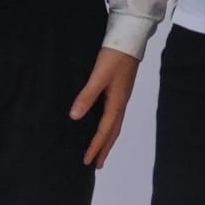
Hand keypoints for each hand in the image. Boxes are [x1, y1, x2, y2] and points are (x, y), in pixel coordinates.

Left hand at [70, 47, 138, 167]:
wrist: (129, 39)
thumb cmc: (114, 57)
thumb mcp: (99, 76)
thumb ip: (87, 95)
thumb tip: (74, 117)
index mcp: (117, 102)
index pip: (104, 130)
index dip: (96, 146)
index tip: (87, 161)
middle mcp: (121, 102)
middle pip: (113, 131)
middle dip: (105, 148)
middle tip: (97, 165)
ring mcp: (121, 97)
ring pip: (114, 124)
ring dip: (107, 139)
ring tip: (100, 151)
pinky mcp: (119, 91)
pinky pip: (113, 116)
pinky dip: (108, 126)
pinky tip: (102, 125)